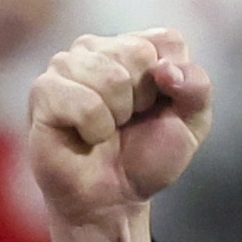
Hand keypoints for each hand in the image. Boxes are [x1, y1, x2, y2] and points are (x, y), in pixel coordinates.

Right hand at [27, 30, 210, 241]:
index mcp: (134, 47)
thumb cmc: (145, 159)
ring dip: (117, 116)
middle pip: (138, 53)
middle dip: (142, 100)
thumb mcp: (191, 125)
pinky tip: (86, 136)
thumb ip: (197, 88)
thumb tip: (166, 69)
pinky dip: (95, 128)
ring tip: (106, 129)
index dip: (173, 83)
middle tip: (127, 123)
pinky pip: (85, 102)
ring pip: (111, 76)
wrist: (113, 200)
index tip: (157, 109)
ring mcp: (66, 65)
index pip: (167, 40)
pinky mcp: (44, 90)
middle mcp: (98, 48)